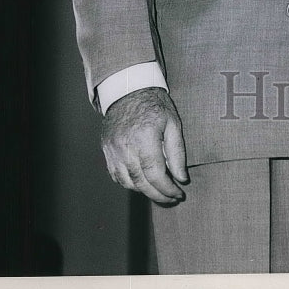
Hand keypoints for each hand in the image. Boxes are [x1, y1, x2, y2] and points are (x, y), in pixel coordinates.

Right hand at [101, 87, 188, 204]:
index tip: (178, 194)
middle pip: (141, 183)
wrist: (129, 90)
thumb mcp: (173, 123)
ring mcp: (113, 150)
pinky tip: (142, 182)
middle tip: (171, 198)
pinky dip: (130, 183)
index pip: (155, 174)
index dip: (167, 189)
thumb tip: (181, 179)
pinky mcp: (106, 151)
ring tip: (159, 191)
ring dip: (144, 191)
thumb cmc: (155, 104)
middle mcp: (125, 146)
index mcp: (145, 138)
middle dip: (158, 195)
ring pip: (128, 182)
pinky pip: (117, 175)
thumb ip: (177, 153)